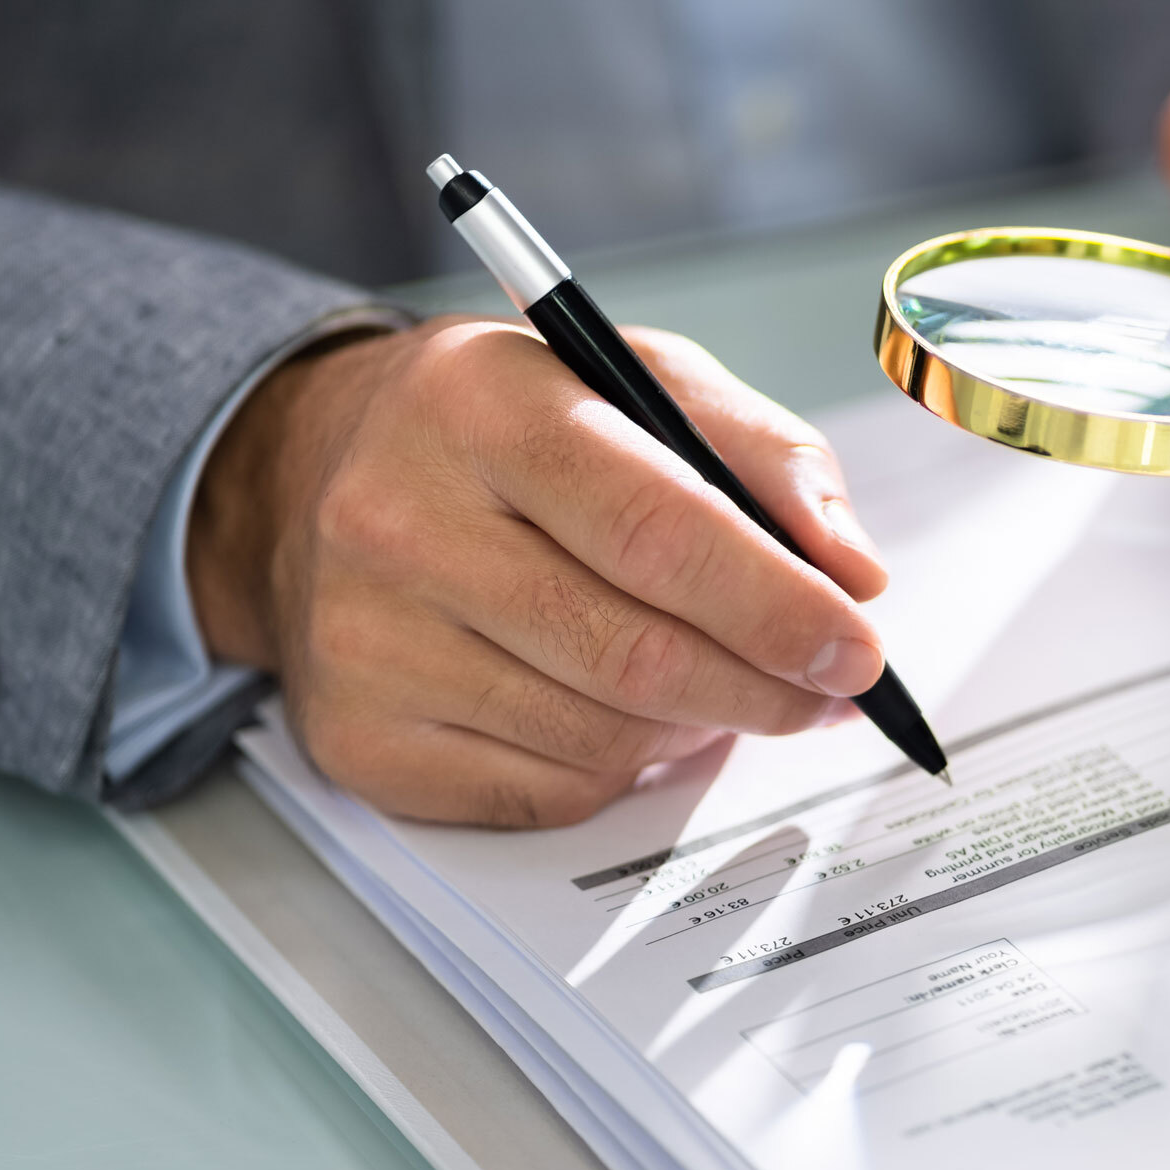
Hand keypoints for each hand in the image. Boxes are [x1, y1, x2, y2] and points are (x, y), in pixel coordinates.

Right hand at [187, 319, 888, 827]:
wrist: (311, 474)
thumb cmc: (512, 424)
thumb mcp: (640, 380)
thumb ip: (766, 455)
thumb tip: (852, 571)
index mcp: (482, 402)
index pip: (655, 527)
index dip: (775, 602)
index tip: (859, 646)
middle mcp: (400, 520)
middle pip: (635, 651)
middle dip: (765, 685)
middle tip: (833, 689)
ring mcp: (365, 640)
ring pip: (602, 735)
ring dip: (701, 727)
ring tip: (729, 685)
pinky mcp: (356, 739)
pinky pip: (547, 790)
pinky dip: (624, 766)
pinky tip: (633, 715)